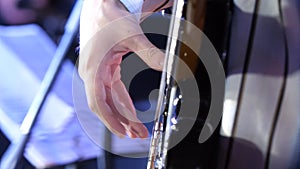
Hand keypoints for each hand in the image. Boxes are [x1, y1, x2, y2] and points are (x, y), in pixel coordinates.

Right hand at [78, 0, 163, 137]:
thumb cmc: (109, 17)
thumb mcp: (132, 35)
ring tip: (136, 127)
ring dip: (121, 113)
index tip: (123, 132)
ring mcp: (96, 71)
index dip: (111, 120)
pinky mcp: (103, 68)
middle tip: (137, 134)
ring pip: (108, 99)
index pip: (99, 103)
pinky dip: (121, 102)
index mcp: (94, 69)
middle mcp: (92, 73)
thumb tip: (171, 66)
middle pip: (104, 105)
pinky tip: (130, 111)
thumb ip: (151, 53)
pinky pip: (111, 90)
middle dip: (120, 121)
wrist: (99, 4)